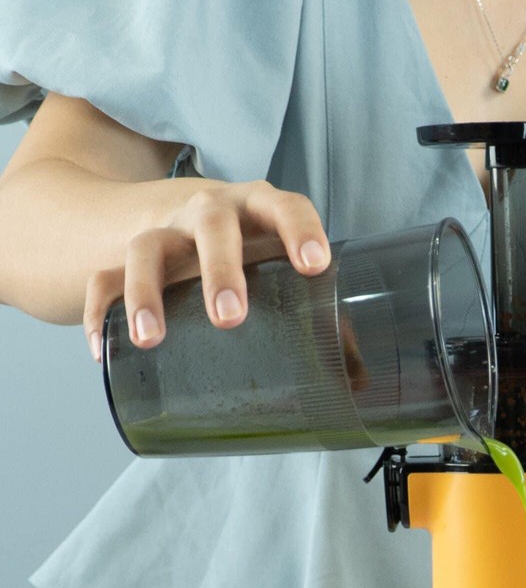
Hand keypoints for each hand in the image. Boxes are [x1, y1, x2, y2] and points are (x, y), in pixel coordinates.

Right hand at [81, 179, 330, 360]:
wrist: (166, 212)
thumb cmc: (248, 249)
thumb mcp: (279, 267)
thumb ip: (322, 316)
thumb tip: (363, 380)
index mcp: (258, 211)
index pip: (286, 206)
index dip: (301, 231)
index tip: (315, 265)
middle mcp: (209, 213)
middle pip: (211, 225)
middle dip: (221, 268)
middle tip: (230, 316)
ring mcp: (163, 232)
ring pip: (147, 249)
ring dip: (147, 292)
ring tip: (152, 339)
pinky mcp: (124, 257)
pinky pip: (102, 279)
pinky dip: (100, 311)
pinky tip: (102, 349)